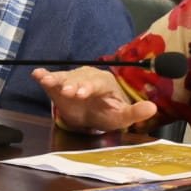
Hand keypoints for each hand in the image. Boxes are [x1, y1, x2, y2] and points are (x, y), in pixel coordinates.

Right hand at [32, 66, 156, 133]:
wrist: (90, 112)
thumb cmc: (106, 112)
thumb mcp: (121, 116)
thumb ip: (135, 113)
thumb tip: (153, 108)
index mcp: (102, 83)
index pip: (96, 84)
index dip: (89, 88)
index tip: (83, 94)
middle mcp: (86, 78)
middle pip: (79, 80)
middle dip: (73, 85)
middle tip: (69, 92)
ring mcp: (71, 80)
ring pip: (64, 79)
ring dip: (56, 80)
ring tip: (47, 81)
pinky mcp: (58, 85)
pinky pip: (51, 79)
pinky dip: (44, 76)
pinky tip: (37, 75)